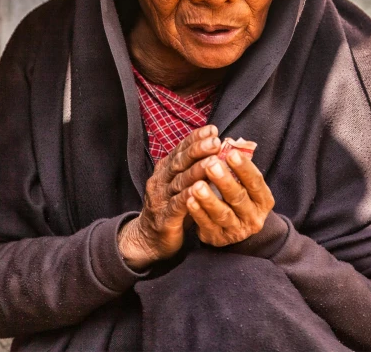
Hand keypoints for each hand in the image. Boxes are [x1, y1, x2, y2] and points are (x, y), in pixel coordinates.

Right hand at [118, 125, 220, 269]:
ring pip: (180, 181)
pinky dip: (189, 196)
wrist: (148, 239)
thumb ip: (196, 170)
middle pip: (180, 162)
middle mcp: (161, 180)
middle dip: (198, 149)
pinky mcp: (164, 218)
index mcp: (165, 170)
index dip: (196, 138)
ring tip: (214, 161)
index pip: (181, 149)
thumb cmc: (172, 208)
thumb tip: (222, 153)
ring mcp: (160, 199)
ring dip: (197, 170)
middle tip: (216, 141)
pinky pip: (177, 205)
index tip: (213, 130)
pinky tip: (201, 190)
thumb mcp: (181, 185)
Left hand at [186, 149, 274, 245]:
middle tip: (211, 165)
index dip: (244, 168)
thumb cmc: (238, 196)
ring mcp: (236, 230)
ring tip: (197, 185)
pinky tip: (189, 200)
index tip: (230, 153)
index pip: (256, 181)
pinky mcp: (217, 238)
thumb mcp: (244, 184)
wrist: (235, 228)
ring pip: (223, 214)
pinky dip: (198, 213)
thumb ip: (237, 167)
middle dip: (225, 181)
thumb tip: (228, 144)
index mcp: (263, 200)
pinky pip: (207, 225)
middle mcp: (253, 217)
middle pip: (239, 198)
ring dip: (209, 199)